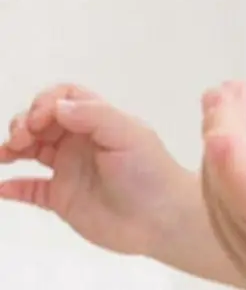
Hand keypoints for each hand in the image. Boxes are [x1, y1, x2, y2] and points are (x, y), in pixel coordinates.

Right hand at [0, 84, 193, 257]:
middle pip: (43, 121)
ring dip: (13, 148)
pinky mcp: (61, 199)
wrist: (159, 219)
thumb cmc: (149, 170)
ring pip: (32, 150)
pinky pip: (31, 189)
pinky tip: (2, 186)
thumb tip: (58, 105)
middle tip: (20, 139)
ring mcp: (70, 169)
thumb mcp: (128, 134)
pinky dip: (12, 186)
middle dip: (25, 123)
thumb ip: (94, 115)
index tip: (38, 120)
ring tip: (5, 154)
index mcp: (98, 121)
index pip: (65, 98)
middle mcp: (81, 141)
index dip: (46, 102)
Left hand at [201, 81, 245, 289]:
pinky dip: (219, 175)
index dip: (245, 174)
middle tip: (223, 91)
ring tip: (223, 99)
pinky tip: (225, 136)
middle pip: (244, 209)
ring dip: (215, 154)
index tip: (221, 134)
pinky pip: (225, 225)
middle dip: (223, 141)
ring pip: (225, 216)